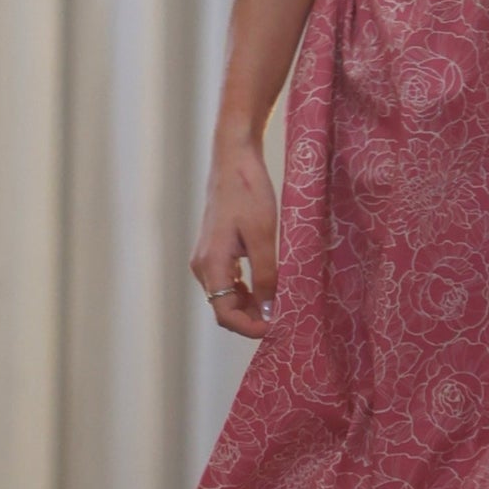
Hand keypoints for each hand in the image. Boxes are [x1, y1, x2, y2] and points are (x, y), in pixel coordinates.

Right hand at [191, 135, 279, 338]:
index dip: (250, 328)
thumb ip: (266, 276)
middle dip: (253, 318)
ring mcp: (206, 258)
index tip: (277, 328)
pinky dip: (247, 290)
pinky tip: (269, 286)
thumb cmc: (248, 193)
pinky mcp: (215, 250)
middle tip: (285, 318)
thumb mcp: (264, 236)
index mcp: (211, 265)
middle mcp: (203, 266)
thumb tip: (271, 310)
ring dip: (251, 305)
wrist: (234, 159)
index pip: (224, 314)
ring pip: (226, 296)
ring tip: (281, 303)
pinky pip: (228, 281)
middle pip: (224, 308)